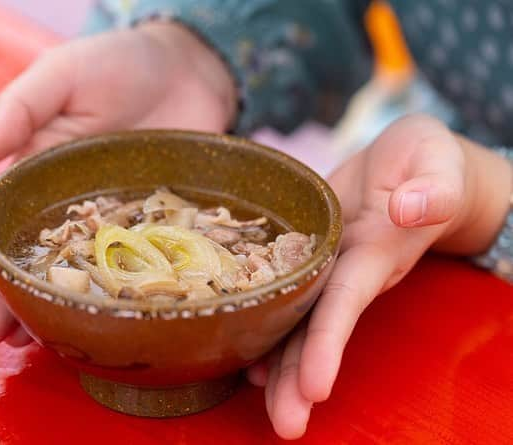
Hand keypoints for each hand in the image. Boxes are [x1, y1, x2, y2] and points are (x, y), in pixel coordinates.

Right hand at [0, 23, 235, 344]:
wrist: (185, 67)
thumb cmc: (115, 65)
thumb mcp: (61, 75)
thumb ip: (22, 108)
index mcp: (41, 174)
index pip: (5, 226)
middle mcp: (75, 206)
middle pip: (38, 260)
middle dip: (10, 299)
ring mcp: (119, 219)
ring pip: (83, 273)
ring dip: (55, 307)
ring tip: (31, 344)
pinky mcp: (160, 222)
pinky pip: (140, 264)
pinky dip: (122, 293)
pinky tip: (107, 321)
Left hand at [247, 114, 511, 438]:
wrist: (408, 169)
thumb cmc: (425, 160)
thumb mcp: (436, 158)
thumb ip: (434, 186)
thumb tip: (413, 208)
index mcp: (376, 252)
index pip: (346, 303)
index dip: (328, 343)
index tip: (315, 388)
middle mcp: (349, 271)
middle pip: (319, 329)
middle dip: (302, 377)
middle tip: (286, 425)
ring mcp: (327, 268)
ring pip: (300, 322)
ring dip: (283, 366)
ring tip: (264, 404)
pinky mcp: (309, 256)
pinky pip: (286, 297)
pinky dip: (267, 328)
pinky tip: (247, 356)